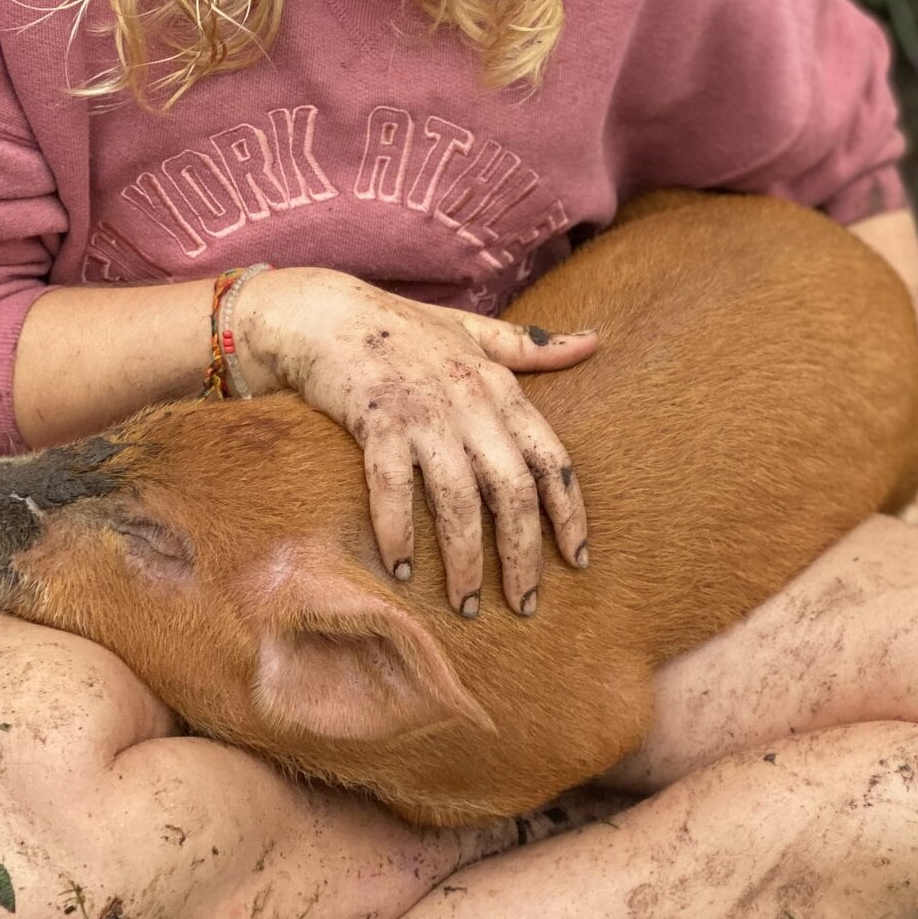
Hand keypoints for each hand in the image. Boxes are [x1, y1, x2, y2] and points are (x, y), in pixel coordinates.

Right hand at [235, 268, 594, 616]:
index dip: (569, 514)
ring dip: (464, 560)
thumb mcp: (474, 331)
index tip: (578, 560)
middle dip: (522, 555)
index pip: (552, 459)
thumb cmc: (402, 328)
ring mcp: (423, 414)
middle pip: (512, 491)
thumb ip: (532, 346)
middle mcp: (469, 402)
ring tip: (465, 604)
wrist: (325, 314)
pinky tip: (402, 570)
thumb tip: (593, 343)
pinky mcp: (375, 422)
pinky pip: (393, 489)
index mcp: (499, 386)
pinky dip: (398, 533)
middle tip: (523, 604)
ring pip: (458, 500)